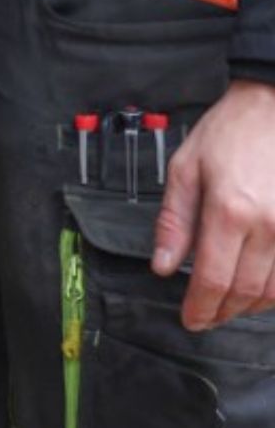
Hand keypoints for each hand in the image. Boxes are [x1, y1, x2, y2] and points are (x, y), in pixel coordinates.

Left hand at [152, 80, 274, 327]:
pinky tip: (257, 290)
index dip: (200, 308)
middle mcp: (269, 226)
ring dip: (249, 306)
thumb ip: (174, 221)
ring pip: (274, 291)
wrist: (273, 108)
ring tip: (227, 306)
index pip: (213, 279)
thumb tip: (164, 266)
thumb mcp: (184, 168)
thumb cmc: (229, 133)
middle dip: (221, 312)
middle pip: (245, 292)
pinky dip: (274, 291)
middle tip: (204, 318)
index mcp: (230, 211)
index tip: (190, 319)